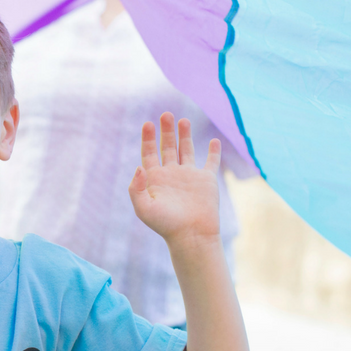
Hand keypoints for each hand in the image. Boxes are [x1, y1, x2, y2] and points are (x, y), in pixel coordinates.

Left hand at [128, 112, 221, 249]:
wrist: (191, 235)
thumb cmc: (165, 224)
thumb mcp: (143, 208)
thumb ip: (137, 188)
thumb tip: (139, 167)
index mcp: (155, 179)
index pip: (149, 153)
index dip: (147, 139)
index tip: (147, 124)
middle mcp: (171, 174)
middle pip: (167, 147)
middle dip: (166, 131)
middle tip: (165, 115)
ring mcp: (189, 176)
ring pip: (186, 150)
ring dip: (184, 135)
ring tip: (183, 120)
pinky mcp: (206, 180)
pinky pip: (210, 162)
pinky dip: (213, 151)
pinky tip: (213, 140)